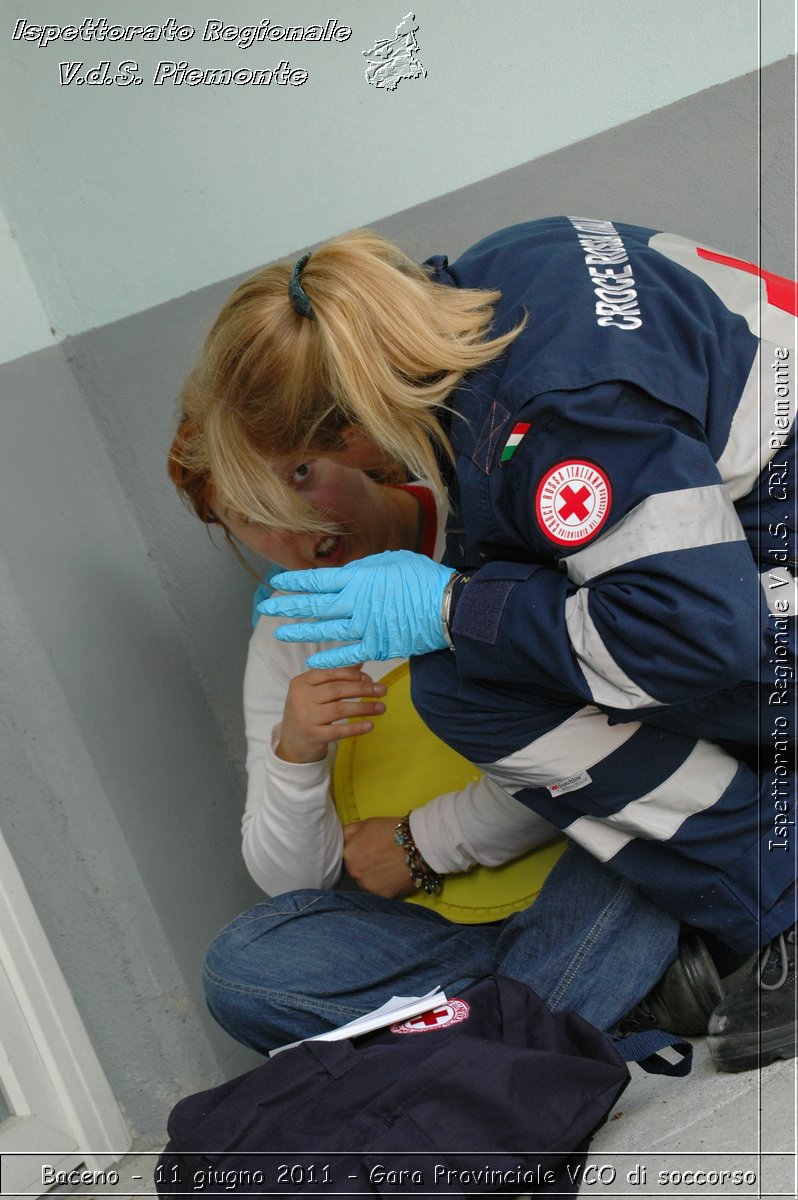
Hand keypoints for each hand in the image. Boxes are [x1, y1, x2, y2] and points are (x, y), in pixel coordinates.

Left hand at [258, 551, 455, 668]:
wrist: (446, 606)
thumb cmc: (422, 578)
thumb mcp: (392, 561)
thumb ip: (366, 569)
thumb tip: (350, 573)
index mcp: (357, 579)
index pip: (318, 581)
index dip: (296, 583)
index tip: (279, 584)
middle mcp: (355, 603)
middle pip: (314, 606)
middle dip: (289, 607)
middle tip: (267, 608)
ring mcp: (364, 626)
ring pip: (325, 630)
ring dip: (301, 633)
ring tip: (281, 633)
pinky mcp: (377, 646)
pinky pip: (347, 654)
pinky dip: (329, 658)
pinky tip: (312, 661)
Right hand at [275, 667, 385, 763]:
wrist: (292, 743)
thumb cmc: (307, 712)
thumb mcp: (315, 692)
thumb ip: (335, 677)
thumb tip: (360, 661)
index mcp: (301, 682)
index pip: (330, 673)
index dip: (352, 675)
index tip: (370, 679)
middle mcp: (301, 698)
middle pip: (337, 689)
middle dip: (363, 689)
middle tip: (382, 690)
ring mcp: (306, 717)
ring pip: (339, 709)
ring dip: (364, 707)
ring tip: (381, 707)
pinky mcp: (313, 735)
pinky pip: (338, 730)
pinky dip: (356, 728)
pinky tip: (370, 725)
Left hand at [342, 817, 413, 898]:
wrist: (420, 843)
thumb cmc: (392, 830)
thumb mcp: (365, 824)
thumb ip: (346, 833)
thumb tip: (335, 839)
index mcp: (348, 854)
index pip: (346, 858)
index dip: (357, 854)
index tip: (367, 850)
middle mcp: (354, 873)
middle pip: (355, 872)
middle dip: (364, 866)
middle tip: (380, 858)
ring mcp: (368, 887)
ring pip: (367, 884)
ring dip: (373, 878)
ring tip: (388, 868)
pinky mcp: (383, 897)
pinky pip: (380, 893)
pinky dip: (385, 887)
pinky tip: (394, 877)